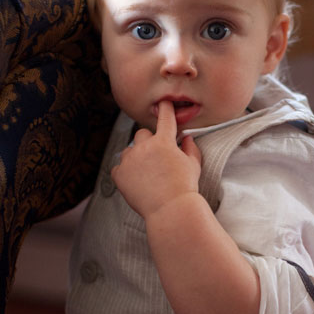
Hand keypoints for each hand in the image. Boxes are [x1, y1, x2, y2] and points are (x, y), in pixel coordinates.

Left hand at [111, 101, 202, 219]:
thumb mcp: (194, 165)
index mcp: (164, 141)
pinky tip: (137, 182)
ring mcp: (130, 160)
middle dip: (148, 142)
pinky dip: (125, 173)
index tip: (163, 104)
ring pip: (129, 151)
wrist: (170, 209)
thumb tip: (187, 139)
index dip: (165, 109)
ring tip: (147, 175)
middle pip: (142, 134)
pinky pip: (119, 168)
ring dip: (136, 157)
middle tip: (156, 158)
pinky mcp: (119, 174)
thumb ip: (190, 149)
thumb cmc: (185, 188)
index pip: (165, 118)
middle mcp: (144, 146)